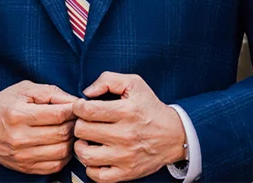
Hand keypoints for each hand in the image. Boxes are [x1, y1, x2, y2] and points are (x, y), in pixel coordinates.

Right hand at [0, 80, 77, 175]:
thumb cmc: (2, 105)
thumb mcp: (24, 89)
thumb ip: (51, 92)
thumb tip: (75, 101)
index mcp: (18, 114)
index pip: (58, 114)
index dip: (73, 109)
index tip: (76, 106)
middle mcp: (19, 137)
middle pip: (62, 133)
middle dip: (74, 124)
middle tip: (75, 117)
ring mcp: (22, 155)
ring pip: (62, 151)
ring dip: (71, 140)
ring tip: (68, 130)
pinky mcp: (25, 167)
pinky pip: (55, 166)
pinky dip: (64, 155)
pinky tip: (61, 144)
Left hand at [72, 72, 186, 182]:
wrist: (174, 135)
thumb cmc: (150, 108)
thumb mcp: (134, 84)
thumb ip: (108, 80)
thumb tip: (87, 92)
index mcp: (126, 111)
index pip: (87, 110)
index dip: (78, 107)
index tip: (82, 107)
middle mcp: (125, 135)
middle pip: (83, 131)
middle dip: (79, 124)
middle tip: (85, 122)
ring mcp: (125, 156)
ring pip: (86, 155)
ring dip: (81, 146)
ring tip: (87, 140)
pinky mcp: (126, 172)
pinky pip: (98, 176)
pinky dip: (91, 167)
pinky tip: (96, 156)